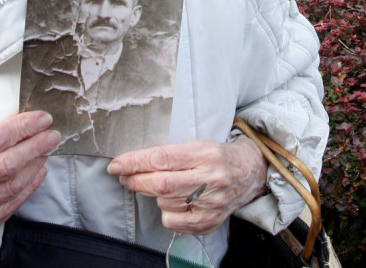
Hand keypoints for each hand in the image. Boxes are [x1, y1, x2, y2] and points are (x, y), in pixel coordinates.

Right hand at [0, 111, 58, 246]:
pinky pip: (11, 204)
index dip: (24, 127)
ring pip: (13, 185)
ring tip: (45, 151)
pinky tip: (38, 171)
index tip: (42, 119)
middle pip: (8, 163)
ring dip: (35, 164)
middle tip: (52, 135)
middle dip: (36, 145)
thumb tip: (21, 117)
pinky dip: (30, 186)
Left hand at [107, 136, 266, 234]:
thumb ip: (169, 154)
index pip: (162, 158)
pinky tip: (174, 202)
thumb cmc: (217, 157)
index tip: (116, 164)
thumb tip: (133, 164)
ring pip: (165, 202)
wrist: (249, 174)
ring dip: (153, 194)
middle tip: (123, 176)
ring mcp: (211, 203)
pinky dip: (165, 212)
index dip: (135, 162)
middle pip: (161, 183)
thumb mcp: (197, 145)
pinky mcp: (209, 221)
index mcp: (205, 153)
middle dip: (135, 180)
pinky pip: (172, 221)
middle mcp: (210, 178)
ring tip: (158, 185)